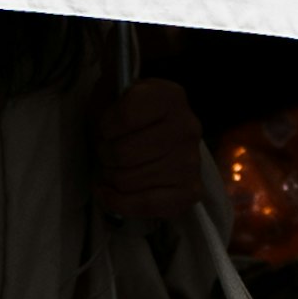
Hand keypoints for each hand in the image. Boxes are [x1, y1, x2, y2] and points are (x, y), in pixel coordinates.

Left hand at [95, 78, 204, 224]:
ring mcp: (192, 161)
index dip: (106, 126)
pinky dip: (119, 203)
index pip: (126, 116)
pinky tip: (109, 193)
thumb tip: (107, 101)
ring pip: (129, 181)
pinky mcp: (190, 192)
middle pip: (124, 153)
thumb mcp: (112, 93)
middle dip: (105, 155)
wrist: (155, 134)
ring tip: (114, 167)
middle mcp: (188, 127)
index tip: (106, 127)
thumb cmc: (126, 114)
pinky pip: (145, 205)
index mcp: (170, 96)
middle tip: (107, 151)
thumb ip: (107, 95)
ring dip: (111, 177)